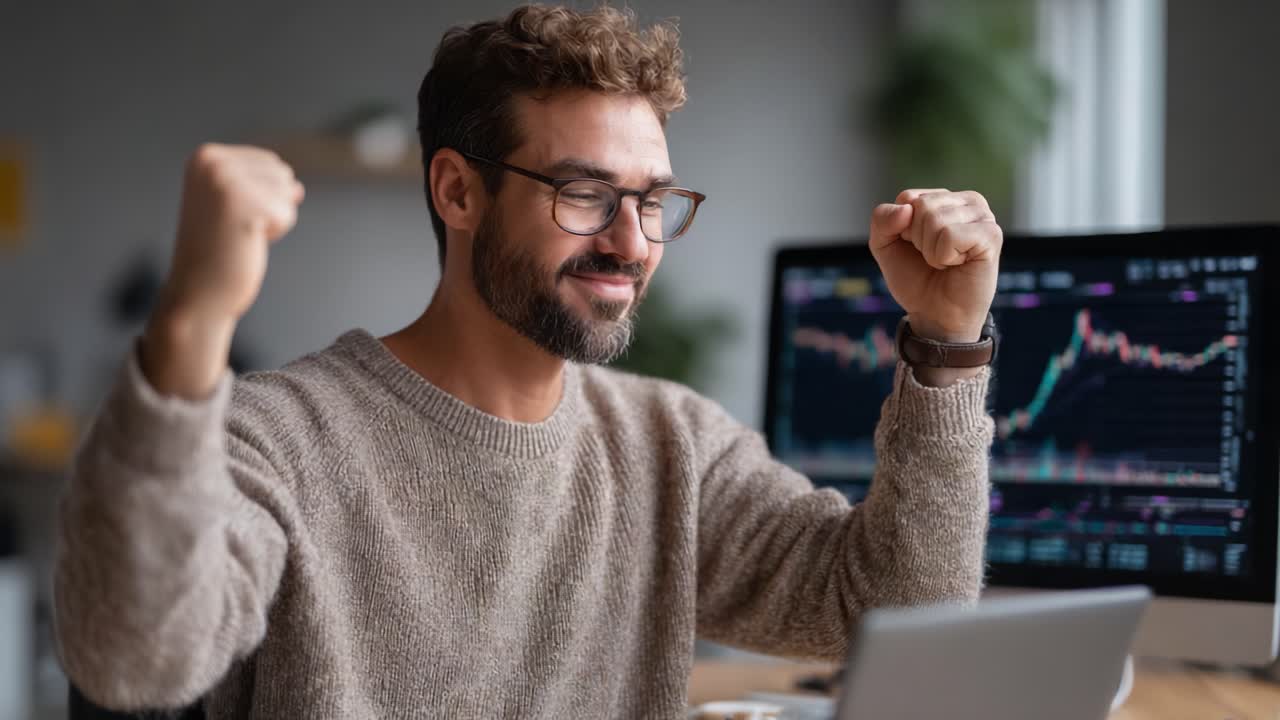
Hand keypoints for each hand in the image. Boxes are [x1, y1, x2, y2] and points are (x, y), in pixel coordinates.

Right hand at [142, 144, 303, 397]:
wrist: (198, 292)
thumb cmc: (218, 251)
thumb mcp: (237, 206)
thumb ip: (263, 186)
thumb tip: (298, 187)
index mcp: (205, 155)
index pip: (270, 162)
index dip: (261, 195)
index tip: (229, 216)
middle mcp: (212, 162)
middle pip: (281, 173)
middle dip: (270, 205)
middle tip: (235, 228)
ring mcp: (227, 181)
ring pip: (287, 192)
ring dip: (272, 219)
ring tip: (239, 234)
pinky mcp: (246, 206)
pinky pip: (288, 214)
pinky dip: (275, 233)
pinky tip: (246, 243)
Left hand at [868, 189, 1001, 343]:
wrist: (935, 315)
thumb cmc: (916, 279)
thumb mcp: (885, 245)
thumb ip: (882, 219)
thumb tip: (906, 209)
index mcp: (945, 198)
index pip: (907, 198)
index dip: (902, 229)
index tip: (916, 247)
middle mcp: (968, 202)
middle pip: (921, 206)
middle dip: (917, 239)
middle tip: (933, 258)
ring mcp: (983, 216)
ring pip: (934, 219)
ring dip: (930, 250)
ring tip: (945, 262)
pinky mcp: (991, 235)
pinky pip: (950, 235)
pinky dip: (943, 256)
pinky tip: (957, 264)